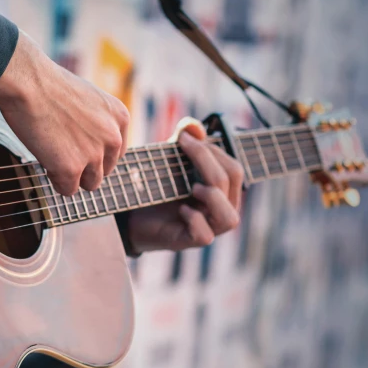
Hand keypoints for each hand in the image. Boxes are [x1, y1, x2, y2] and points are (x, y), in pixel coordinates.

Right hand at [0, 32, 129, 195]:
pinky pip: (67, 190)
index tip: (77, 148)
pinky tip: (45, 161)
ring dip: (72, 176)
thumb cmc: (47, 85)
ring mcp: (94, 155)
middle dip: (84, 166)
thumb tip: (86, 141)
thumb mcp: (86, 98)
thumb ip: (94, 121)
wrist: (28, 83)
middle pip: (104, 170)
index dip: (94, 153)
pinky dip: (55, 180)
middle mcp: (113, 137)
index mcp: (119, 117)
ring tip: (52, 156)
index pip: (116, 152)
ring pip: (90, 183)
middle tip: (61, 152)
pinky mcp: (72, 169)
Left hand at [126, 127, 244, 253]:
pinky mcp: (190, 241)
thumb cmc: (158, 188)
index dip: (212, 151)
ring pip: (230, 217)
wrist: (133, 215)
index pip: (234, 169)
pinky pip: (205, 236)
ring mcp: (208, 228)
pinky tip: (181, 209)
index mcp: (223, 190)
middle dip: (207, 162)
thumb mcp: (171, 162)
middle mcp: (221, 209)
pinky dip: (195, 220)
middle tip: (182, 149)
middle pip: (231, 183)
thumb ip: (184, 142)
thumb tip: (192, 126)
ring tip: (193, 187)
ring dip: (214, 197)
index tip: (184, 138)